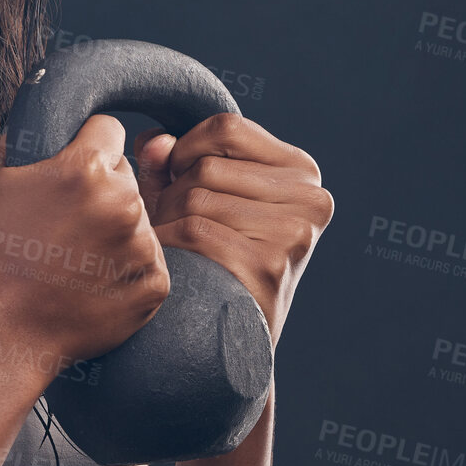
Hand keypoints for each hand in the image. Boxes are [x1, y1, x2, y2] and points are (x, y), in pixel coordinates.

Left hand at [131, 113, 333, 346]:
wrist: (232, 339)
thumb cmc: (210, 256)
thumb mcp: (198, 197)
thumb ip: (172, 162)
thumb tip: (154, 142)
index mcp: (301, 170)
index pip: (227, 126)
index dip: (186, 147)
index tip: (175, 176)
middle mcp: (311, 197)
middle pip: (207, 165)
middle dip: (172, 193)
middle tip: (170, 225)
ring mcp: (296, 233)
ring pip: (196, 197)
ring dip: (166, 222)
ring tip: (172, 247)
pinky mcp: (272, 266)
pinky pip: (196, 232)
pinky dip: (171, 248)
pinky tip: (175, 266)